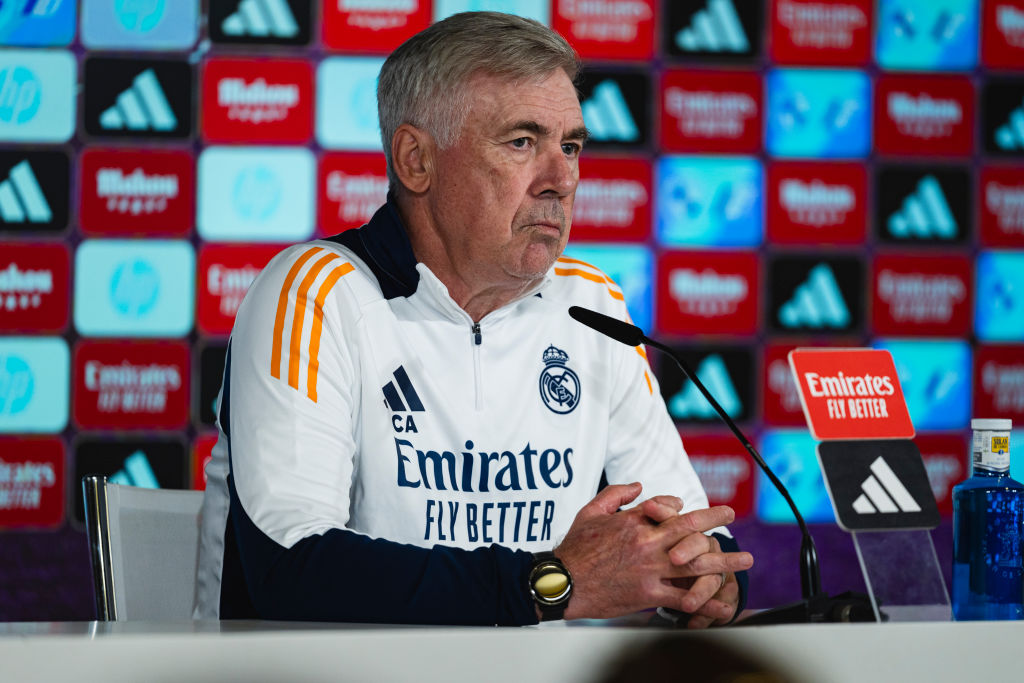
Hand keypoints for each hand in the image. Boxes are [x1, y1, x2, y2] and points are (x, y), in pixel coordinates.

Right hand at [553, 483, 750, 619]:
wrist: (564, 581)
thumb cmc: (575, 547)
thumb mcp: (591, 511)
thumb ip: (616, 494)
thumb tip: (639, 485)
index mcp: (636, 522)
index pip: (670, 508)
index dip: (683, 508)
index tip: (690, 511)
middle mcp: (648, 543)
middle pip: (691, 530)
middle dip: (715, 521)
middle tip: (731, 516)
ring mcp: (651, 570)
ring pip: (695, 565)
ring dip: (724, 562)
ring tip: (745, 561)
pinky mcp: (648, 594)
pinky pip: (682, 598)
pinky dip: (706, 602)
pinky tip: (723, 605)